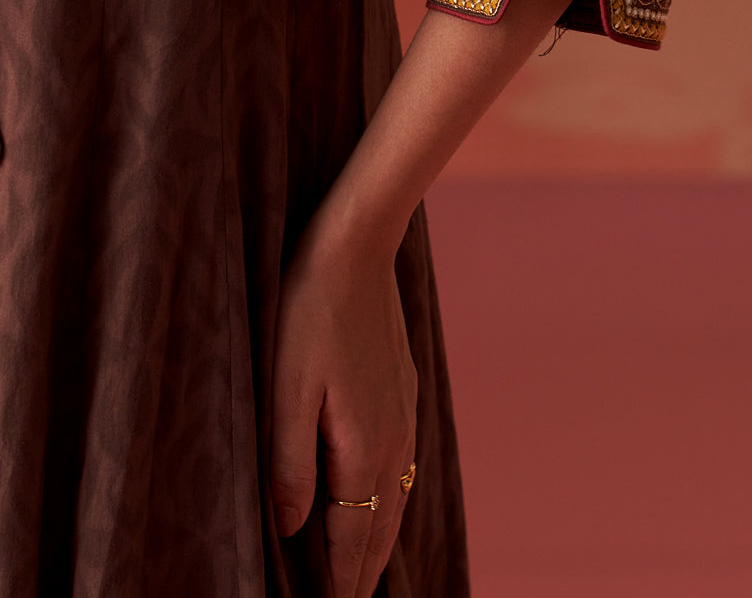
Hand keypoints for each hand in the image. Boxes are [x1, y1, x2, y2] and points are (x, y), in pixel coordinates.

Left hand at [270, 224, 417, 597]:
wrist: (357, 248)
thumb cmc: (310, 314)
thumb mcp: (285, 389)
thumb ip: (290, 464)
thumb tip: (291, 529)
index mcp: (362, 449)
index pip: (351, 540)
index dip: (339, 584)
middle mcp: (393, 441)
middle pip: (381, 530)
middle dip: (363, 574)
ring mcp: (404, 415)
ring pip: (396, 500)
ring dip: (379, 541)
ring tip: (361, 574)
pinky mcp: (405, 391)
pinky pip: (402, 467)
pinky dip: (389, 502)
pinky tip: (377, 500)